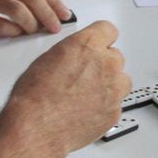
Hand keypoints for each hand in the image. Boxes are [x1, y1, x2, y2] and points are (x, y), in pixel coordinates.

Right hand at [6, 19, 131, 151]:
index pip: (108, 30)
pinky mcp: (115, 111)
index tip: (101, 42)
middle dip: (103, 64)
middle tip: (85, 76)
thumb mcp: (47, 59)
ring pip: (121, 80)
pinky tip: (86, 110)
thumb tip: (75, 56)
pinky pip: (116, 103)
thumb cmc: (35, 96)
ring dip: (109, 85)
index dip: (102, 38)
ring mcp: (114, 89)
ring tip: (86, 94)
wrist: (38, 127)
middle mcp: (105, 64)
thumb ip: (71, 53)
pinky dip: (105, 106)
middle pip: (116, 56)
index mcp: (87, 46)